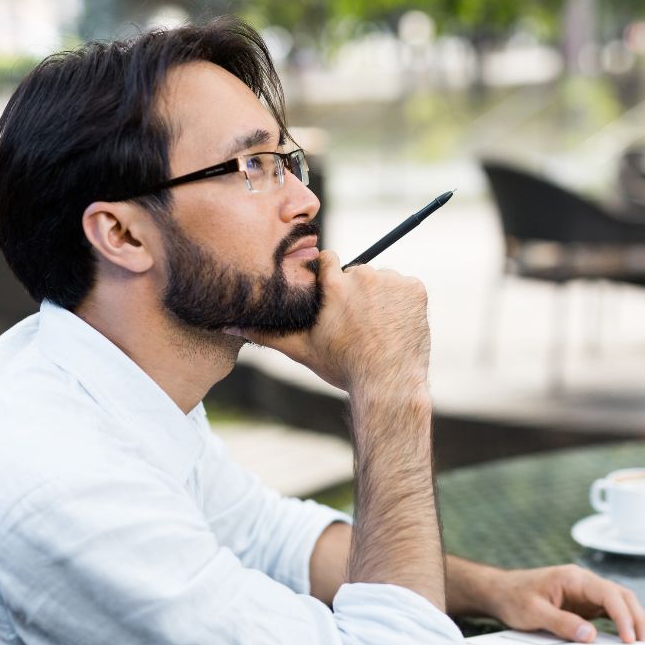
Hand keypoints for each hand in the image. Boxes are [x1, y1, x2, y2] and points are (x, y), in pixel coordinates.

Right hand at [243, 250, 430, 393]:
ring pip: (384, 282)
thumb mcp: (301, 350)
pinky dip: (404, 304)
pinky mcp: (416, 289)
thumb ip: (266, 332)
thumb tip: (228, 325)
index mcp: (333, 284)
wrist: (388, 385)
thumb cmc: (343, 368)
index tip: (336, 300)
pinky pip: (407, 289)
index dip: (331, 279)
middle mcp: (362, 275)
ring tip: (379, 330)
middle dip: (358, 293)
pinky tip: (396, 327)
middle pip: (359, 273)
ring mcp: (392, 281)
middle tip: (360, 325)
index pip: (329, 260)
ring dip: (382, 298)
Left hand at [486, 564, 644, 644]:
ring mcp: (585, 592)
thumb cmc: (514, 596)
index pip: (608, 593)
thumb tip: (589, 635)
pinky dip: (622, 622)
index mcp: (573, 577)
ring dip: (634, 620)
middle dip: (637, 618)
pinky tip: (628, 637)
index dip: (623, 615)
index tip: (629, 638)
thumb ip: (561, 623)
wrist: (501, 591)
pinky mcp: (583, 603)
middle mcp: (583, 582)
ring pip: (619, 602)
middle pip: (621, 595)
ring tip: (644, 643)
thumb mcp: (533, 612)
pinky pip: (609, 611)